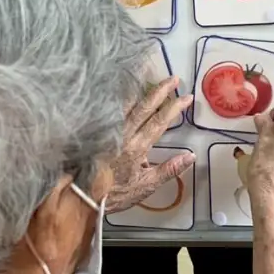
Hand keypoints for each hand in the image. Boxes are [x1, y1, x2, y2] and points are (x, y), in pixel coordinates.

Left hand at [106, 77, 194, 212]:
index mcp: (137, 147)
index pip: (159, 122)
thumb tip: (190, 156)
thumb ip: (169, 170)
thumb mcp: (146, 186)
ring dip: (141, 90)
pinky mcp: (99, 131)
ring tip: (152, 78)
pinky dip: (123, 99)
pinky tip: (129, 94)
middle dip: (161, 91)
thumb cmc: (116, 193)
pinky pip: (113, 110)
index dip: (174, 108)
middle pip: (145, 106)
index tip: (187, 98)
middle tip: (173, 78)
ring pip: (127, 105)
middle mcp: (124, 134)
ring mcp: (110, 130)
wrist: (82, 196)